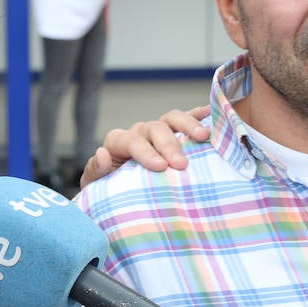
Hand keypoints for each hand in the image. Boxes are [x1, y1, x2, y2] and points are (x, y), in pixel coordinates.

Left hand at [81, 105, 211, 187]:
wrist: (117, 194)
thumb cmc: (108, 191)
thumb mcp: (96, 185)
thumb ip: (96, 170)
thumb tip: (103, 153)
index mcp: (118, 142)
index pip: (132, 141)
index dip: (146, 152)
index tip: (161, 167)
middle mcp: (139, 132)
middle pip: (154, 128)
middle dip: (169, 145)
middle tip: (181, 164)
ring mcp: (157, 132)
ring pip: (172, 119)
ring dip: (188, 125)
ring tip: (203, 136)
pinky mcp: (173, 134)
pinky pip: (186, 120)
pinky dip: (198, 115)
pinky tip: (212, 112)